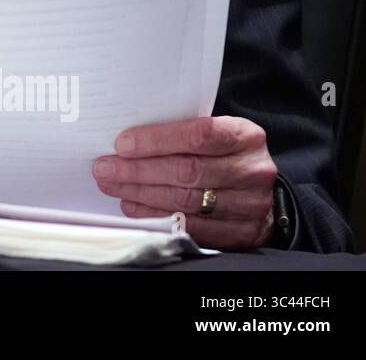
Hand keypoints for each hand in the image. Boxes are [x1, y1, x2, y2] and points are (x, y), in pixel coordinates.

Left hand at [93, 116, 277, 249]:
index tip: (122, 144)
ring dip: (141, 193)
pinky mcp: (242, 233)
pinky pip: (190, 227)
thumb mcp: (216, 133)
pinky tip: (133, 206)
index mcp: (245, 136)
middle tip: (105, 168)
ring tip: (112, 185)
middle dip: (138, 170)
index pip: (198, 135)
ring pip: (185, 200)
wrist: (260, 192)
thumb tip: (125, 139)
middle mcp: (252, 170)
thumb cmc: (226, 154)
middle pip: (187, 171)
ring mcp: (249, 205)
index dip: (157, 140)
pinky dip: (155, 216)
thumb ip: (182, 131)